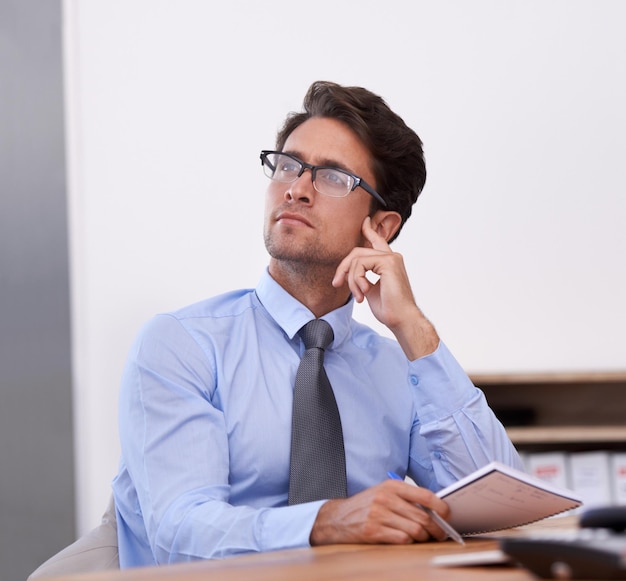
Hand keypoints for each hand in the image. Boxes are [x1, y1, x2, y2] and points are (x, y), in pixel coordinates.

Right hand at [310, 479, 450, 545]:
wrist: (337, 518)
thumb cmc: (365, 506)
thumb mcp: (383, 493)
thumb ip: (405, 498)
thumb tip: (434, 509)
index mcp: (391, 486)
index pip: (424, 495)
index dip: (440, 507)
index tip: (447, 515)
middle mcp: (385, 499)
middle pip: (423, 517)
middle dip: (436, 529)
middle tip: (440, 534)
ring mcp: (379, 515)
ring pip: (415, 531)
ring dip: (423, 538)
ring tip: (424, 538)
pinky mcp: (373, 531)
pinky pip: (402, 540)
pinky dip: (408, 542)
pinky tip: (406, 540)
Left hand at [332, 216, 438, 358]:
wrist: (401, 319)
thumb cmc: (389, 309)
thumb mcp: (370, 290)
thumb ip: (363, 277)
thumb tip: (352, 274)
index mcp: (389, 262)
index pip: (377, 241)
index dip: (369, 230)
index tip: (365, 221)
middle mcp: (391, 257)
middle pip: (357, 252)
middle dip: (343, 268)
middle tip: (337, 284)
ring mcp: (391, 258)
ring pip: (356, 259)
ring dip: (351, 279)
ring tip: (358, 295)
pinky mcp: (388, 262)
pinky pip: (360, 264)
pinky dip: (357, 279)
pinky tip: (364, 292)